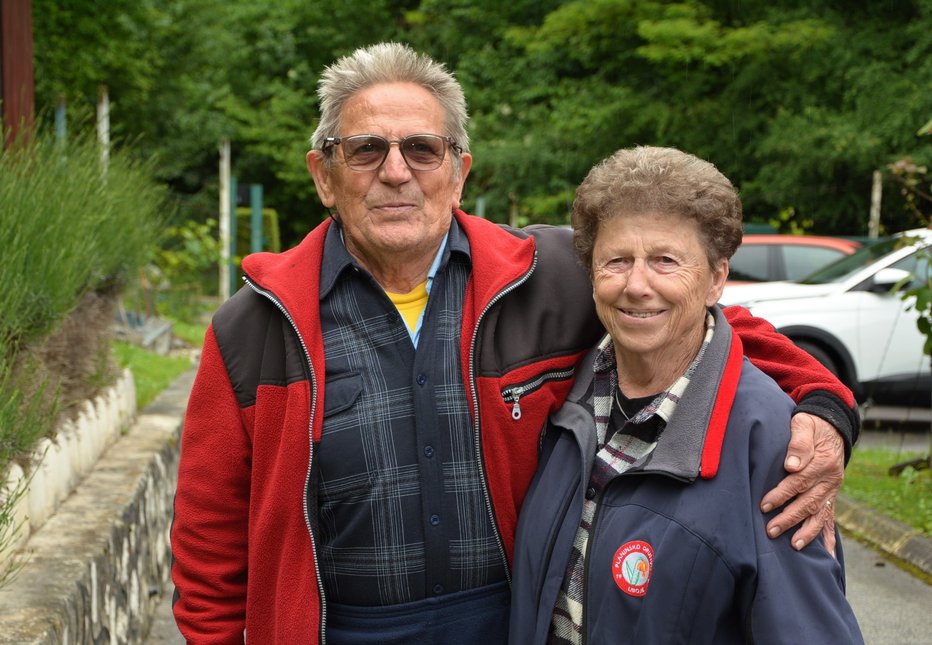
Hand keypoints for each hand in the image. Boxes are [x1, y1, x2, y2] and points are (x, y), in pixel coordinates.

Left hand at [760, 412, 843, 554]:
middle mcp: (830, 479)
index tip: (764, 505)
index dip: (782, 494)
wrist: (832, 427)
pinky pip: (831, 519)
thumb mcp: (804, 424)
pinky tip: (828, 556)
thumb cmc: (811, 425)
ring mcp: (833, 490)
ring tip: (794, 547)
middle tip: (771, 530)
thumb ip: (798, 442)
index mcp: (823, 462)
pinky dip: (829, 537)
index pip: (799, 482)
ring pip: (820, 514)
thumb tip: (791, 464)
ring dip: (807, 532)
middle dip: (789, 518)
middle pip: (808, 502)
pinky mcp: (831, 496)